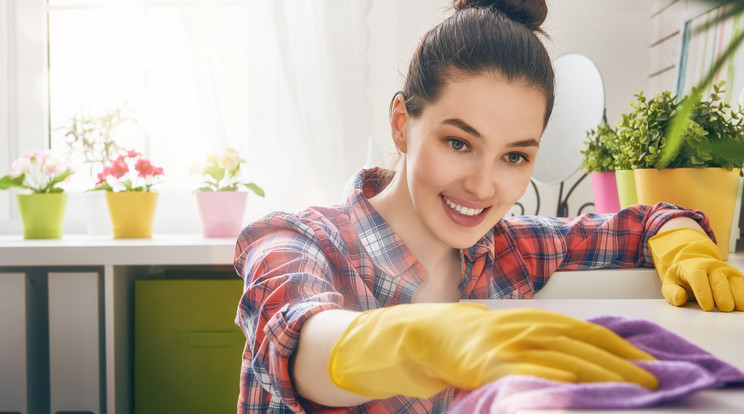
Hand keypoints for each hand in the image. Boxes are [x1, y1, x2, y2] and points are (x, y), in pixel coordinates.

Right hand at [328, 303, 657, 398]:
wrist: (423, 334)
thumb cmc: (467, 339)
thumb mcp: (508, 333)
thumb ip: (539, 342)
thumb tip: (579, 358)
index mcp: (531, 319)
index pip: (584, 330)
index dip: (618, 345)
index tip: (646, 360)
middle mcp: (524, 326)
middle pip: (581, 343)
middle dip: (620, 362)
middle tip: (652, 379)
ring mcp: (507, 344)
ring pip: (563, 357)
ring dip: (600, 373)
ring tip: (630, 389)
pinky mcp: (489, 362)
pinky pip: (526, 371)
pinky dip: (551, 378)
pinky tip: (571, 386)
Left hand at [649, 228, 743, 311]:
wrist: (695, 267)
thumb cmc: (683, 279)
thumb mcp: (671, 283)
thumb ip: (672, 292)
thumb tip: (680, 299)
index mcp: (694, 266)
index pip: (698, 277)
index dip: (703, 292)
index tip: (707, 307)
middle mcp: (712, 266)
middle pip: (718, 280)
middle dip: (722, 294)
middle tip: (725, 309)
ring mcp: (726, 271)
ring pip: (734, 281)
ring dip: (738, 294)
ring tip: (739, 308)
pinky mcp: (737, 277)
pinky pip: (742, 285)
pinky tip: (743, 305)